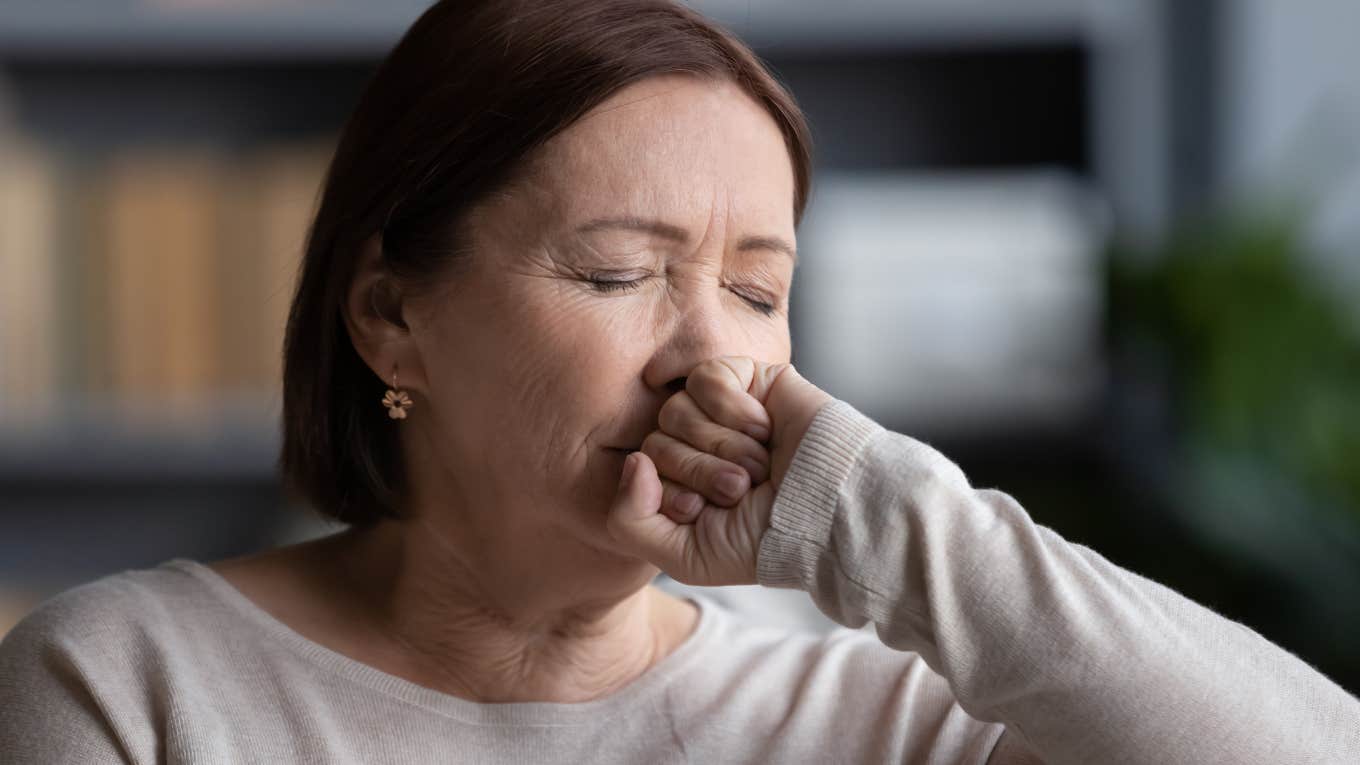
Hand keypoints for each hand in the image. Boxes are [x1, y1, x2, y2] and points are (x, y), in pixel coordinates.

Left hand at [605, 356, 833, 584]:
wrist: (827, 511)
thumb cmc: (765, 540)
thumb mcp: (684, 555)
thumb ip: (629, 520)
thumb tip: (632, 460)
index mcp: (680, 481)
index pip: (639, 470)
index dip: (673, 493)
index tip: (710, 512)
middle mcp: (695, 444)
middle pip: (656, 440)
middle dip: (702, 472)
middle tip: (744, 488)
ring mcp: (718, 410)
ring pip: (677, 410)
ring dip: (725, 447)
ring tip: (761, 465)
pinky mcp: (746, 378)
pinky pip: (706, 378)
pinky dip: (734, 410)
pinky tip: (764, 430)